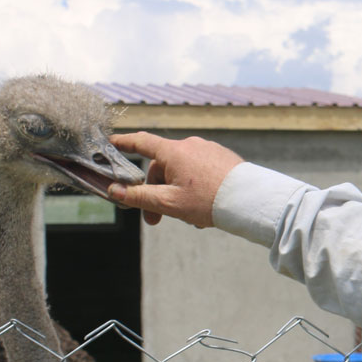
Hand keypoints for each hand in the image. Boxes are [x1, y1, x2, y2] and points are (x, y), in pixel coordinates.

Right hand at [108, 132, 243, 226]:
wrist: (249, 201)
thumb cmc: (209, 201)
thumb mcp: (169, 203)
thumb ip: (139, 197)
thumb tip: (114, 191)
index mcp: (174, 151)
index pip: (141, 142)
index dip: (124, 142)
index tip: (112, 141)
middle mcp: (191, 145)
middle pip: (162, 167)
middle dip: (156, 192)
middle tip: (155, 219)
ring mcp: (208, 150)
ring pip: (182, 172)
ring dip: (177, 193)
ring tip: (190, 217)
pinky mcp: (222, 158)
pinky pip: (200, 171)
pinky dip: (195, 188)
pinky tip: (204, 209)